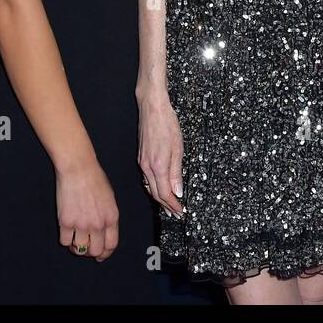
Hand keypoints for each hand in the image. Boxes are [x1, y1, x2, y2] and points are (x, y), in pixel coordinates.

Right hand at [56, 159, 118, 260]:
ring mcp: (82, 224)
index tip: (100, 256)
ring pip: (80, 249)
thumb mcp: (110, 198)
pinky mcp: (66, 222)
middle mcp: (98, 224)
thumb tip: (103, 232)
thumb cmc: (94, 179)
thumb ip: (108, 216)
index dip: (105, 253)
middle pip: (96, 251)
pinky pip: (65, 241)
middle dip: (91, 252)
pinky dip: (66, 239)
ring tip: (75, 238)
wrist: (78, 169)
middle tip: (85, 247)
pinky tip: (67, 231)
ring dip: (77, 247)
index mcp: (112, 218)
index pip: (111, 245)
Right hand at [137, 85, 184, 217]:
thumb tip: (177, 191)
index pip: (165, 194)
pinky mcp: (142, 157)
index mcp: (157, 166)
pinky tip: (159, 188)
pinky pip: (147, 178)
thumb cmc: (167, 124)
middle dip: (166, 206)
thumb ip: (176, 172)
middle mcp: (147, 167)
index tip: (180, 212)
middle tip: (176, 214)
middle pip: (156, 193)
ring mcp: (143, 162)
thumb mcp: (178, 149)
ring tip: (169, 206)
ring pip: (150, 187)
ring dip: (160, 198)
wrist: (152, 108)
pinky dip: (154, 187)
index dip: (173, 205)